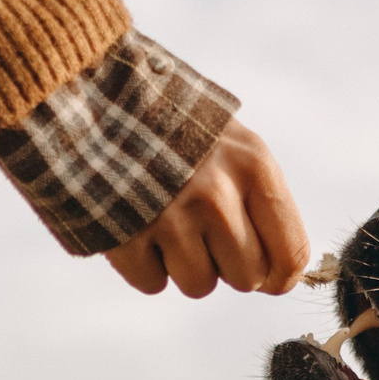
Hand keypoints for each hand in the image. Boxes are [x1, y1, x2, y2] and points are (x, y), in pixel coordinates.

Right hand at [106, 119, 308, 298]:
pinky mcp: (125, 236)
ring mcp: (169, 218)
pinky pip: (152, 283)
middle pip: (247, 278)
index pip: (290, 254)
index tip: (269, 277)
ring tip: (163, 221)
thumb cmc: (169, 122)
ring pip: (198, 286)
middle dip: (226, 265)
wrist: (87, 93)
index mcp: (252, 167)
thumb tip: (281, 273)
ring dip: (182, 265)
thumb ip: (257, 197)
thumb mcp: (229, 140)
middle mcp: (217, 195)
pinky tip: (134, 225)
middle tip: (200, 230)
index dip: (280, 276)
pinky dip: (142, 264)